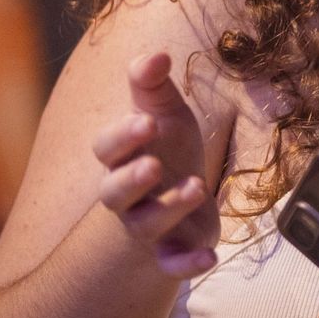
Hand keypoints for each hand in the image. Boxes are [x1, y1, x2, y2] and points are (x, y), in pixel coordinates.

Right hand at [91, 51, 218, 276]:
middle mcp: (127, 195)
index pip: (108, 148)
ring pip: (148, 223)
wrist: (176, 204)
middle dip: (131, 179)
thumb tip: (155, 54)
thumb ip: (153, 85)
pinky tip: (210, 259)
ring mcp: (148, 226)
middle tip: (153, 165)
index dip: (123, 137)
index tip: (147, 122)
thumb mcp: (165, 114)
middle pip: (115, 191)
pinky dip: (187, 263)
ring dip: (170, 208)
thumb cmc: (167, 150)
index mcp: (123, 157)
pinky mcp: (171, 252)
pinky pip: (172, 263)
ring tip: (196, 187)